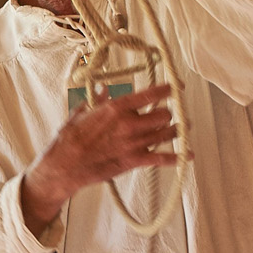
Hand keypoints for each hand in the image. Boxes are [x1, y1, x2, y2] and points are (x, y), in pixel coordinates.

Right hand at [21, 84, 178, 235]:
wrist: (65, 165)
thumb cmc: (70, 138)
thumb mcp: (82, 112)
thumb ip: (98, 100)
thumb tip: (105, 90)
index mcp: (117, 108)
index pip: (149, 95)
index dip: (167, 89)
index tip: (175, 87)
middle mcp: (129, 124)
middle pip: (164, 115)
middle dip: (167, 113)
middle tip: (167, 113)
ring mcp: (133, 143)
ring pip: (167, 134)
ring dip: (176, 131)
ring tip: (181, 128)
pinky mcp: (134, 161)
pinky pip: (161, 158)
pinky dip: (177, 157)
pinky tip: (188, 155)